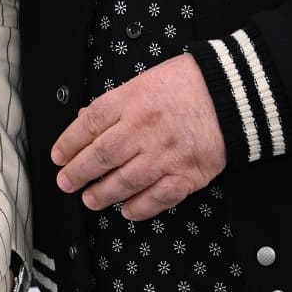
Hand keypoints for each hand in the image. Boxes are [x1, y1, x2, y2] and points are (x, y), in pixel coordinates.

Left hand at [51, 54, 225, 221]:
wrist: (233, 93)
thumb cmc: (189, 84)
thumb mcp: (144, 81)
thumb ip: (116, 104)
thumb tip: (86, 121)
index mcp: (130, 101)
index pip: (88, 125)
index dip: (68, 144)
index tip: (58, 156)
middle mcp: (144, 129)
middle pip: (100, 156)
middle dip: (77, 173)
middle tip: (66, 182)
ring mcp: (164, 154)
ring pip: (123, 182)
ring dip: (102, 194)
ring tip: (90, 200)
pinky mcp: (186, 174)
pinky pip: (156, 198)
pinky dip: (139, 208)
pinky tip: (127, 210)